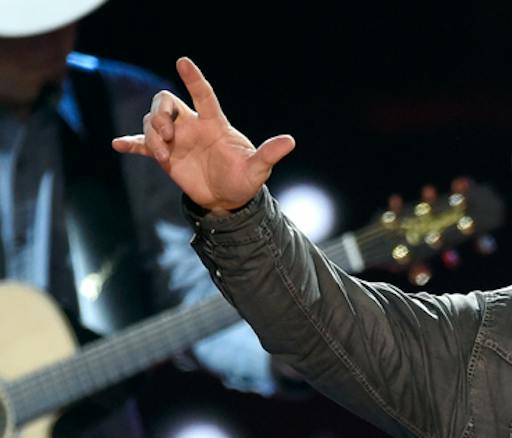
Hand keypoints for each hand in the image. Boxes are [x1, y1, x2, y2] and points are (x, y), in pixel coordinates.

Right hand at [111, 57, 293, 211]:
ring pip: (152, 121)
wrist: (227, 200)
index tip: (183, 61)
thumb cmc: (244, 180)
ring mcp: (176, 139)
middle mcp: (192, 126)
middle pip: (166, 102)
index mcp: (214, 124)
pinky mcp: (164, 156)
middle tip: (167, 136)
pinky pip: (142, 144)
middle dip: (160, 114)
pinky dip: (130, 143)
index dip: (194, 78)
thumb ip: (269, 154)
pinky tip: (118, 145)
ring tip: (164, 157)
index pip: (203, 95)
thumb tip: (290, 141)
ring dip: (152, 136)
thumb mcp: (257, 169)